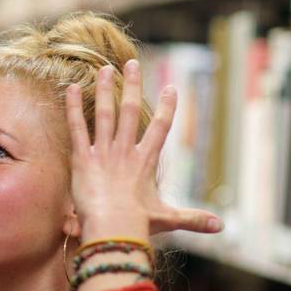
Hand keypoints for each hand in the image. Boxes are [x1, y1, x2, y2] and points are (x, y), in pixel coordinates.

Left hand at [65, 60, 221, 239]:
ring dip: (104, 90)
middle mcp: (126, 151)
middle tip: (131, 63)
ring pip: (105, 113)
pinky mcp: (82, 158)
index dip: (168, 107)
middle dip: (132, 85)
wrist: (113, 227)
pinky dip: (73, 107)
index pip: (161, 128)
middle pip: (131, 110)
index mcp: (146, 161)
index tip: (172, 88)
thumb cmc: (138, 224)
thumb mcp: (168, 218)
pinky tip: (70, 88)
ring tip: (104, 69)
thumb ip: (193, 218)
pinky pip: (77, 128)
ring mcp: (104, 152)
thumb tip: (220, 227)